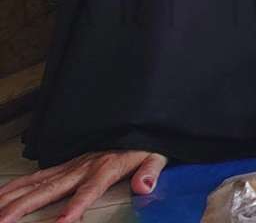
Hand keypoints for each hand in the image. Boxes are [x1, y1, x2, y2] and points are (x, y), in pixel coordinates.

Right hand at [0, 150, 165, 222]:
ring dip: (13, 197)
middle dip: (24, 206)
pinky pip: (37, 177)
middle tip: (4, 221)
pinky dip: (16, 186)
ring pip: (37, 183)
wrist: (136, 126)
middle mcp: (83, 167)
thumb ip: (150, 172)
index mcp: (106, 168)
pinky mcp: (65, 166)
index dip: (76, 205)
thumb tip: (144, 187)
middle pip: (51, 189)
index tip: (63, 222)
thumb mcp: (157, 156)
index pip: (89, 190)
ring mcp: (71, 166)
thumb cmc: (144, 146)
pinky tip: (1, 196)